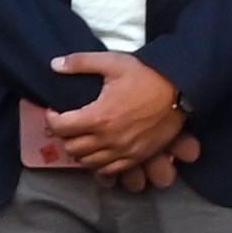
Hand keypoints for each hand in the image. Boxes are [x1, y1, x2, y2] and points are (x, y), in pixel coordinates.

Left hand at [42, 50, 191, 184]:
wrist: (180, 90)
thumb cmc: (145, 75)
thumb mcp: (111, 62)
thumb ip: (80, 63)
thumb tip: (54, 64)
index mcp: (99, 116)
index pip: (61, 127)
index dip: (52, 119)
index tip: (55, 111)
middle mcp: (108, 139)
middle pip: (72, 148)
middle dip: (65, 135)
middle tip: (68, 123)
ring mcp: (123, 151)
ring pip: (88, 162)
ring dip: (80, 150)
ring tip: (83, 136)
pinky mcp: (136, 157)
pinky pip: (109, 170)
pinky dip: (98, 163)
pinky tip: (99, 150)